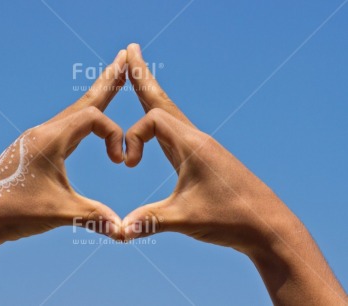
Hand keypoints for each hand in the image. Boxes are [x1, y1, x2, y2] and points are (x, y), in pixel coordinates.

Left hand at [0, 50, 127, 245]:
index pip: (93, 118)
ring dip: (95, 98)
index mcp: (50, 138)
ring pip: (73, 112)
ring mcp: (36, 139)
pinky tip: (83, 124)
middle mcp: (43, 132)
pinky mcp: (32, 150)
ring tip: (110, 82)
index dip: (114, 135)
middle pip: (83, 100)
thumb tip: (124, 231)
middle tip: (126, 56)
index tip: (119, 161)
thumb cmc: (13, 212)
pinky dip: (82, 117)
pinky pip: (64, 125)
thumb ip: (94, 216)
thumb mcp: (58, 212)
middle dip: (108, 81)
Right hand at [121, 43, 346, 304]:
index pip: (152, 120)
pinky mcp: (205, 158)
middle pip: (163, 100)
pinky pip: (177, 130)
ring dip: (151, 95)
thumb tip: (118, 231)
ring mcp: (202, 147)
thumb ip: (150, 221)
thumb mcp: (186, 219)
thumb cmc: (231, 219)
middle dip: (142, 77)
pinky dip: (160, 119)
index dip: (131, 138)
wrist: (268, 226)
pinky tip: (159, 125)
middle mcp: (197, 139)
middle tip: (130, 51)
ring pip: (171, 113)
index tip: (129, 164)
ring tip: (140, 78)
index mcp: (192, 145)